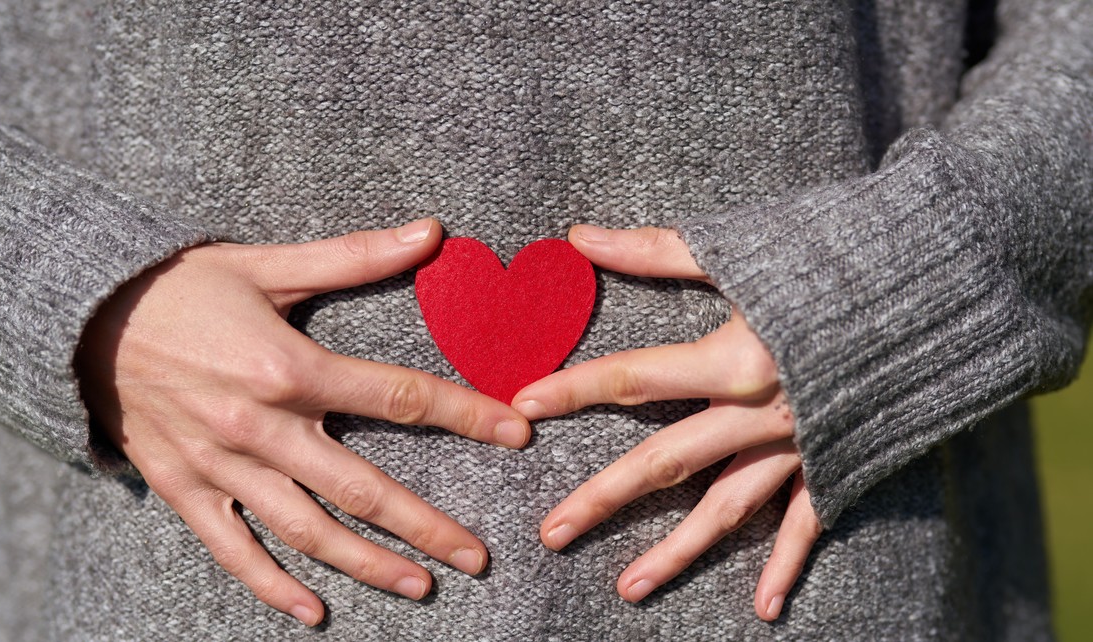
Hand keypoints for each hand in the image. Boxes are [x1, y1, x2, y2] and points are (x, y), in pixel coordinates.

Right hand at [75, 218, 531, 625]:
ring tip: (420, 586)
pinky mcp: (186, 489)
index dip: (464, 415)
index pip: (399, 397)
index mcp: (290, 368)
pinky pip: (234, 550)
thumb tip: (431, 231)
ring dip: (367, 564)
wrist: (82, 317)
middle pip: (363, 487)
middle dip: (426, 525)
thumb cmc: (182, 287)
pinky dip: (271, 586)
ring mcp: (223, 466)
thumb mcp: (267, 264)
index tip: (516, 434)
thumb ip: (353, 257)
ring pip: (308, 530)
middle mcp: (262, 426)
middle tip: (478, 557)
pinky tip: (314, 612)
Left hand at [511, 225, 820, 620]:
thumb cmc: (839, 255)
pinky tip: (764, 608)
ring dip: (677, 551)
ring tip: (627, 587)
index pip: (630, 379)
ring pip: (726, 509)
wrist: (943, 283)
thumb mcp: (744, 250)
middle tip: (552, 532)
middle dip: (604, 497)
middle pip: (664, 462)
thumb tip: (579, 235)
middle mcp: (758, 414)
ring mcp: (798, 446)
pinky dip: (788, 564)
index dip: (572, 390)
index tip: (522, 404)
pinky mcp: (838, 461)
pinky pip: (808, 523)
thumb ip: (657, 251)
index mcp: (731, 360)